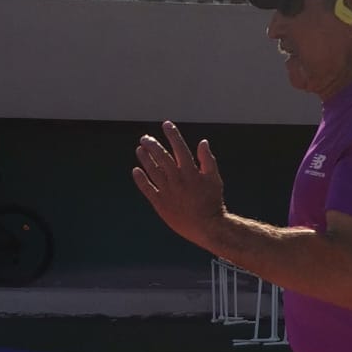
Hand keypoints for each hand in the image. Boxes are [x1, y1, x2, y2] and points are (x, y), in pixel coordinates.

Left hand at [133, 121, 224, 247]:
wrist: (207, 227)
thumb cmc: (212, 202)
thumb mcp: (214, 179)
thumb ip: (207, 160)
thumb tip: (203, 142)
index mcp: (190, 171)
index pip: (179, 148)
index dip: (172, 134)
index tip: (166, 124)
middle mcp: (177, 179)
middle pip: (162, 157)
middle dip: (152, 145)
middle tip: (145, 138)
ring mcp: (167, 191)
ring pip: (152, 171)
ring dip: (145, 159)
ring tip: (139, 149)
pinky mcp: (160, 204)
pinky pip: (147, 189)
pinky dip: (141, 179)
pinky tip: (136, 171)